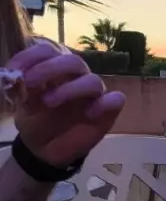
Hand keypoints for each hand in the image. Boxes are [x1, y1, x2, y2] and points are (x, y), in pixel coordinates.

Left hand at [9, 42, 125, 168]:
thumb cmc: (36, 121)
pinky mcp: (106, 111)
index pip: (48, 51)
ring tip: (49, 102)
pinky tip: (90, 114)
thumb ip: (22, 89)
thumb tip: (17, 77)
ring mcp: (93, 94)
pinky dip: (106, 103)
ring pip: (92, 81)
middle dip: (50, 69)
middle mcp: (76, 77)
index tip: (14, 71)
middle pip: (73, 61)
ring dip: (70, 89)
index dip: (31, 57)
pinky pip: (116, 100)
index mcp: (55, 70)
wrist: (45, 150)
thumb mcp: (22, 105)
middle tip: (30, 83)